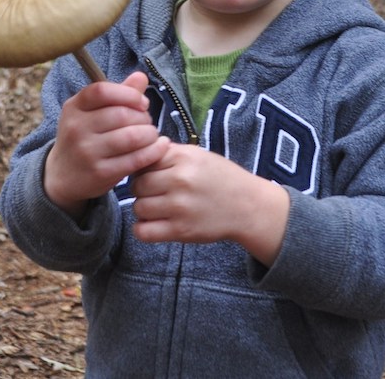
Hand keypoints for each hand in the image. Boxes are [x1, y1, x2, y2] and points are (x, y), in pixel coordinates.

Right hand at [44, 71, 169, 218]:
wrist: (62, 176)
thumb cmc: (85, 136)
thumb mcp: (92, 111)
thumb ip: (118, 93)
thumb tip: (141, 76)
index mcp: (74, 107)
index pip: (102, 91)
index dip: (128, 94)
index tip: (142, 103)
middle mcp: (76, 128)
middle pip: (122, 115)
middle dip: (143, 117)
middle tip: (146, 123)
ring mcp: (87, 152)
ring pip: (132, 137)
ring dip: (150, 134)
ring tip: (151, 135)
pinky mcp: (100, 174)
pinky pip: (136, 159)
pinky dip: (154, 151)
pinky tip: (159, 147)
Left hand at [131, 144, 289, 266]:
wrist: (247, 205)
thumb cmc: (220, 177)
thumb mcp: (197, 155)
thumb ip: (168, 152)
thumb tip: (139, 152)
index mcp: (182, 158)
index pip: (143, 161)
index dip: (144, 168)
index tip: (152, 174)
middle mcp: (180, 180)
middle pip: (137, 185)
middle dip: (142, 189)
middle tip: (155, 192)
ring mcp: (179, 207)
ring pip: (138, 208)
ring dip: (144, 209)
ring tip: (158, 207)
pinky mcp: (181, 231)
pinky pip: (143, 232)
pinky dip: (143, 229)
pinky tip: (154, 224)